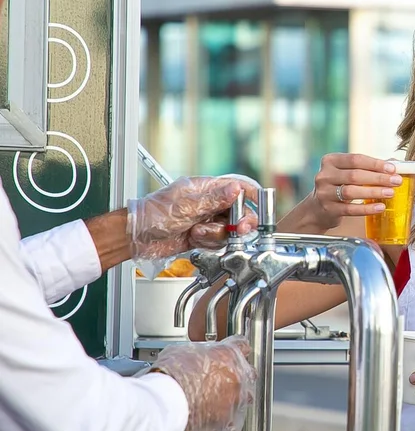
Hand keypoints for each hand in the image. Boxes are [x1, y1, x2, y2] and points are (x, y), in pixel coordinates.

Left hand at [127, 175, 259, 259]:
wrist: (137, 236)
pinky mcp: (202, 235)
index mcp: (207, 189)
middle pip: (238, 213)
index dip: (252, 196)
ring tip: (198, 233)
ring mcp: (206, 220)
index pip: (237, 188)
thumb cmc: (155, 214)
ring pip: (229, 230)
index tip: (261, 206)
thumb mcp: (187, 205)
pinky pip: (217, 241)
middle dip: (238, 223)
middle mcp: (209, 204)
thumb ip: (215, 199)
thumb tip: (236, 189)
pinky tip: (195, 239)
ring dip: (216, 235)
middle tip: (237, 229)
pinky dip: (208, 243)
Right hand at [148, 336, 256, 430]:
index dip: (237, 349)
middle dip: (237, 376)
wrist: (166, 404)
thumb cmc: (171, 377)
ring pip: (245, 399)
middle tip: (220, 379)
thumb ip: (199, 354)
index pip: (241, 346)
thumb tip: (195, 357)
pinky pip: (232, 424)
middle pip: (248, 373)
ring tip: (216, 402)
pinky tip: (213, 422)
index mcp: (228, 355)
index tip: (232, 353)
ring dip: (235, 399)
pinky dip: (225, 424)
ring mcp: (235, 400)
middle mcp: (237, 377)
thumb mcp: (183, 352)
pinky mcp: (227, 422)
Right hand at [302, 154, 405, 231]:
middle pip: (354, 175)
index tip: (392, 169)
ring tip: (390, 193)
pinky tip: (380, 207)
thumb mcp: (348, 173)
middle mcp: (324, 175)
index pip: (356, 159)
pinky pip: (350, 210)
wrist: (317, 208)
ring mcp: (324, 193)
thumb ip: (368, 167)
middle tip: (396, 181)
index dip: (375, 164)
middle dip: (378, 178)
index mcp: (330, 160)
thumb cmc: (339, 186)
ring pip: (351, 191)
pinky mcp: (328, 209)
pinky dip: (366, 208)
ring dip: (373, 192)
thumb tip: (395, 164)